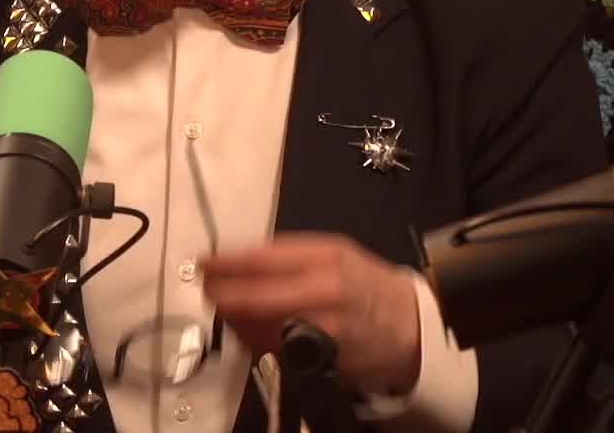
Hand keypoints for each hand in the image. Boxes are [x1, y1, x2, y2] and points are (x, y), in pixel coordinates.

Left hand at [201, 233, 422, 396]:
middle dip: (221, 294)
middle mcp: (323, 291)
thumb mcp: (335, 254)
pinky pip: (272, 350)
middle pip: (254, 296)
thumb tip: (239, 262)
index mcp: (326, 257)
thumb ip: (290, 256)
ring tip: (225, 307)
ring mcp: (321, 329)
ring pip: (258, 327)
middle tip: (205, 289)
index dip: (226, 263)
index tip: (203, 263)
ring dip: (233, 319)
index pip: (262, 259)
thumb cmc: (366, 284)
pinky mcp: (320, 359)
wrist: (410, 326)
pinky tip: (247, 330)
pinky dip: (253, 340)